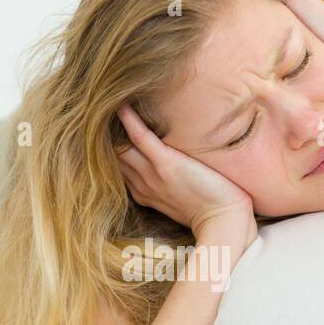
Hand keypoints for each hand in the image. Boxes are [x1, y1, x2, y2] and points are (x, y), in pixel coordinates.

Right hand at [116, 103, 256, 248]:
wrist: (224, 220)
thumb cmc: (210, 210)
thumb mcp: (181, 199)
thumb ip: (169, 183)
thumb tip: (169, 168)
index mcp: (144, 192)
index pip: (118, 168)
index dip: (111, 151)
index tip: (107, 133)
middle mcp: (143, 183)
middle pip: (114, 158)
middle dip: (105, 139)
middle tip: (99, 115)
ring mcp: (152, 174)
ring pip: (121, 148)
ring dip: (113, 128)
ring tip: (108, 103)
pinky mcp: (166, 164)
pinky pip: (141, 138)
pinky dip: (130, 121)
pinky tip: (122, 105)